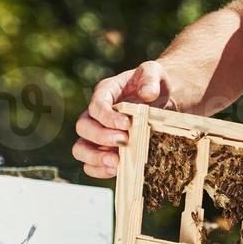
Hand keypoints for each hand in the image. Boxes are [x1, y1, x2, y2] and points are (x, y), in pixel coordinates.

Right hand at [72, 60, 170, 178]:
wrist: (161, 98)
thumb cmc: (154, 84)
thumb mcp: (155, 73)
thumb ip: (150, 79)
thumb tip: (148, 94)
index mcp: (105, 92)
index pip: (96, 106)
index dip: (107, 117)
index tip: (127, 125)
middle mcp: (96, 114)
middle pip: (83, 127)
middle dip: (101, 137)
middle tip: (124, 141)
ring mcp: (98, 133)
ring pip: (80, 148)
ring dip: (95, 158)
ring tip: (116, 162)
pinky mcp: (104, 149)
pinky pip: (90, 164)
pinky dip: (99, 170)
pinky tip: (116, 170)